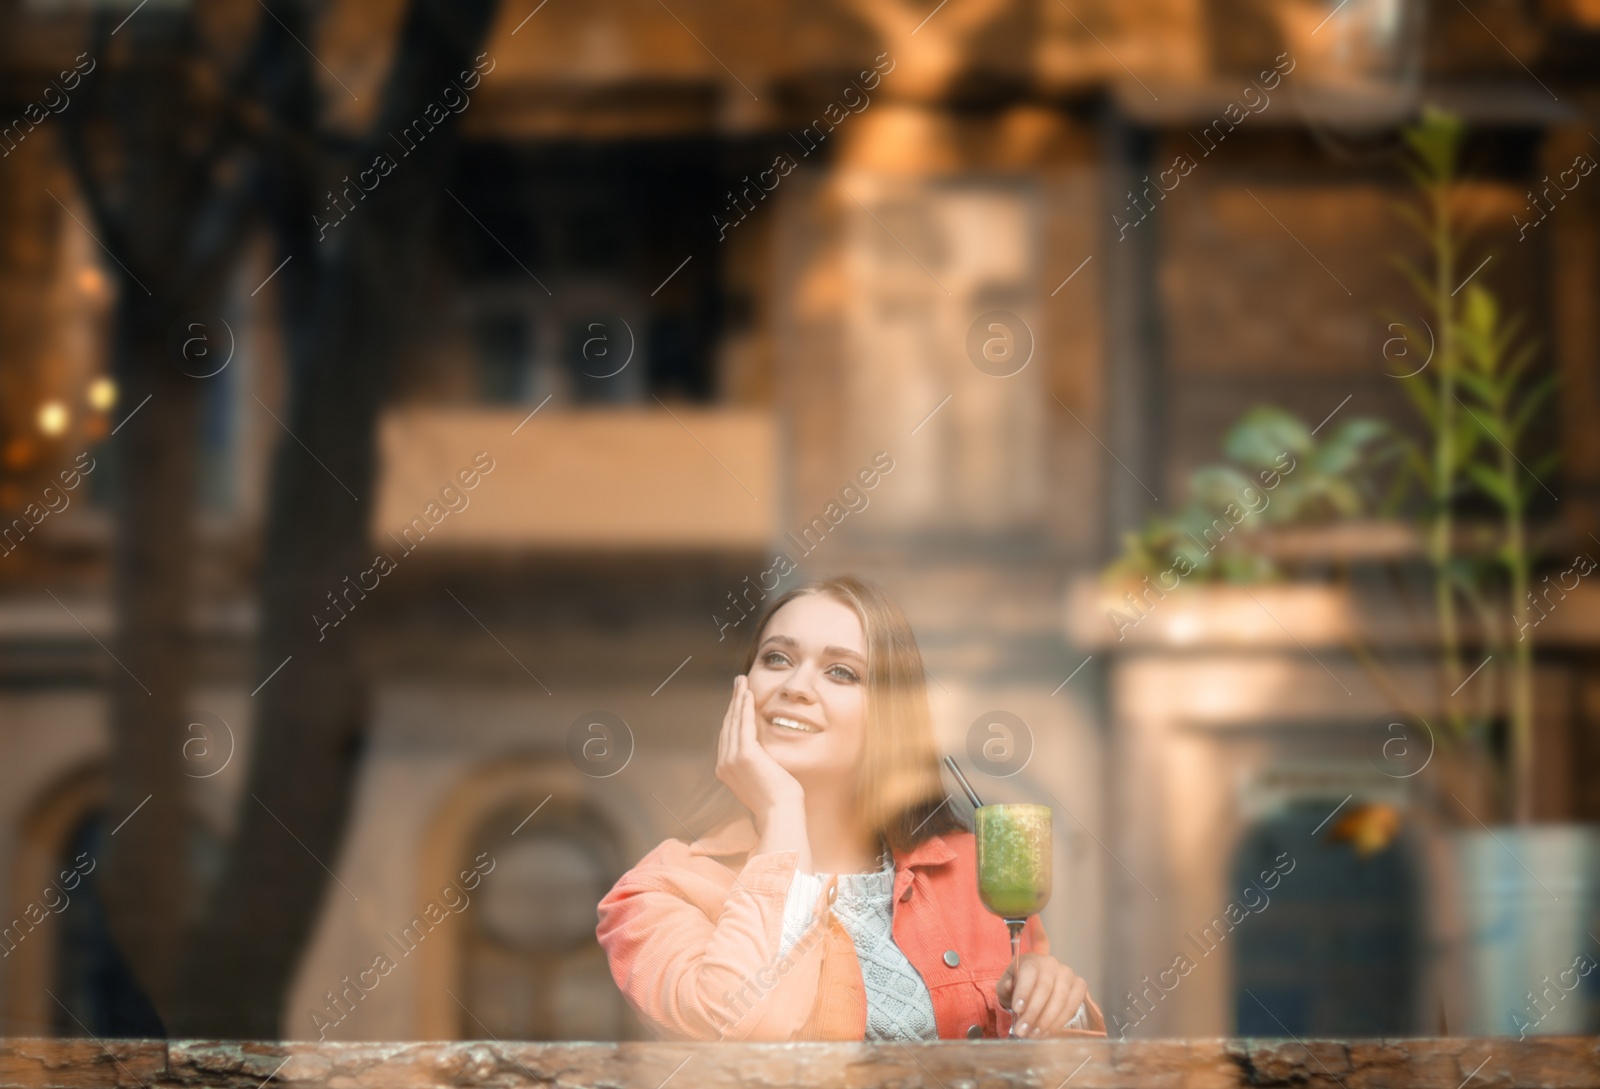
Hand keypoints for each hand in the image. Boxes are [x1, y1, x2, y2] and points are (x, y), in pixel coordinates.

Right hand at [716, 676, 806, 855]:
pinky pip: (744, 723)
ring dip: (738, 698)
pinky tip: (749, 693)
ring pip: (734, 721)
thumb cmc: (777, 800)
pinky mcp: (744, 754)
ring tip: (742, 681)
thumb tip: (761, 754)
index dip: (733, 714)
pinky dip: (745, 706)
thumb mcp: (760, 779)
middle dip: (733, 702)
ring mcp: (731, 759)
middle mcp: (723, 763)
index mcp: (725, 770)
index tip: (739, 698)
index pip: (729, 735)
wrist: (781, 812)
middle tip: (738, 683)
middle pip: (728, 724)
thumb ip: (754, 764)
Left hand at [997, 953, 1089, 1037]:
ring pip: (1060, 998)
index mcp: (1032, 960)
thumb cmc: (1020, 987)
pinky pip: (1073, 1005)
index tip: (1017, 1010)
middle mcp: (1052, 964)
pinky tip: (1047, 1031)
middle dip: (1033, 1013)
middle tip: (1023, 1031)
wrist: (1036, 988)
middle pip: (1045, 988)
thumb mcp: (1006, 987)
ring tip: (1034, 1035)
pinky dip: (1060, 1021)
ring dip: (1046, 1020)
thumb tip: (1008, 986)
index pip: (1029, 972)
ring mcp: (1068, 975)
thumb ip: (1005, 987)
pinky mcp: (1079, 987)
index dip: (1024, 991)